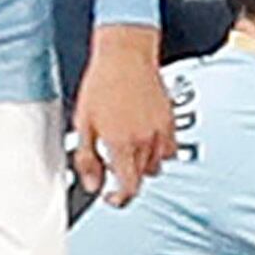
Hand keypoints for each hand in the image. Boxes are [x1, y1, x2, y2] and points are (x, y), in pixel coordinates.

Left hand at [72, 27, 173, 204]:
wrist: (125, 55)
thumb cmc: (101, 84)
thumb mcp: (83, 124)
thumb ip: (87, 159)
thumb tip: (92, 184)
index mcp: (122, 145)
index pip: (129, 189)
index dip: (118, 200)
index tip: (110, 197)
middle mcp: (145, 141)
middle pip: (142, 179)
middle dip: (126, 179)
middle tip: (111, 167)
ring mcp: (161, 131)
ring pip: (157, 165)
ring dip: (142, 165)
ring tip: (127, 150)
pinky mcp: (170, 120)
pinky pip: (169, 149)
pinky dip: (159, 152)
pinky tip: (144, 140)